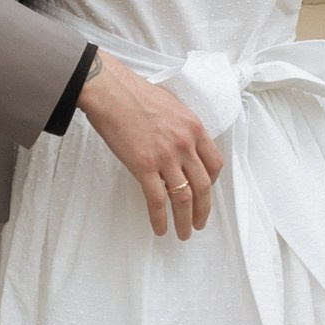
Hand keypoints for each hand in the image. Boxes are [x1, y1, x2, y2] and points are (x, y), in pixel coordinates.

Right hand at [78, 51, 223, 237]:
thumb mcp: (170, 105)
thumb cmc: (135, 93)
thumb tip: (180, 143)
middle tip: (199, 223)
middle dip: (203, 209)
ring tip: (183, 233)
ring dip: (185, 219)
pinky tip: (160, 229)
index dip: (212, 182)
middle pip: (204, 185)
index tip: (206, 192)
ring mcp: (165, 156)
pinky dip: (160, 218)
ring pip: (184, 197)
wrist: (110, 91)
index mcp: (193, 127)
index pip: (214, 162)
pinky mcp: (144, 166)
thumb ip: (181, 126)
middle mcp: (184, 144)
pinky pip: (156, 200)